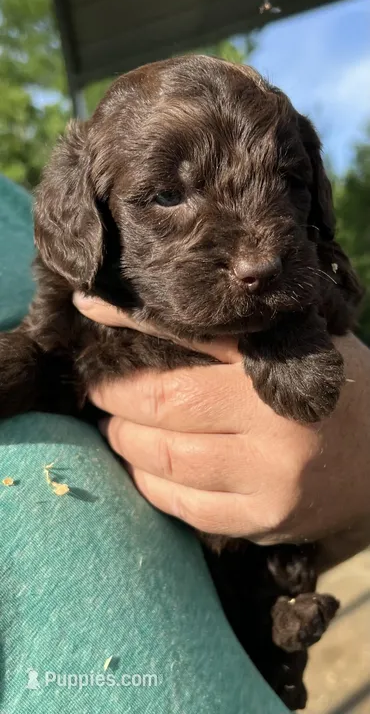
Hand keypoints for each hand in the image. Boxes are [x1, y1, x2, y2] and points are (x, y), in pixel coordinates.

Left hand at [74, 293, 369, 563]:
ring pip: (164, 461)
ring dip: (125, 441)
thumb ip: (230, 333)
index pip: (190, 335)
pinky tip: (146, 467)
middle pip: (164, 406)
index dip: (130, 324)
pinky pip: (184, 506)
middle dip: (115, 395)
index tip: (90, 310)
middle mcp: (276, 422)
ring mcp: (271, 478)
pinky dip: (150, 484)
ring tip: (118, 426)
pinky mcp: (266, 520)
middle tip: (101, 387)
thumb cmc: (337, 388)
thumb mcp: (297, 344)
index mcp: (283, 363)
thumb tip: (142, 317)